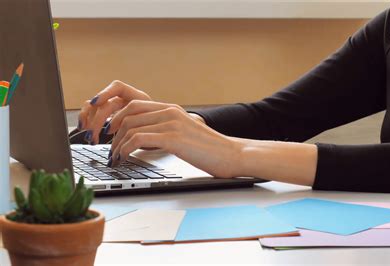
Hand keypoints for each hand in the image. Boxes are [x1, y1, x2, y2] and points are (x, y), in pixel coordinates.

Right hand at [78, 80, 151, 144]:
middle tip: (93, 136)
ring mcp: (114, 107)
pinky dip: (87, 122)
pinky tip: (86, 132)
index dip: (105, 93)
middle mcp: (124, 100)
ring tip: (89, 137)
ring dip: (89, 121)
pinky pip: (92, 115)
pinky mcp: (107, 116)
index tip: (96, 103)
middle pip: (105, 104)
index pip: (118, 87)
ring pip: (94, 108)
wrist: (161, 135)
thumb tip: (124, 141)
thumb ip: (140, 128)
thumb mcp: (153, 128)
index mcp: (137, 98)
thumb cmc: (158, 131)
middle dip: (97, 120)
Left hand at [106, 100, 240, 177]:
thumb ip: (166, 131)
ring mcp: (172, 124)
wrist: (232, 154)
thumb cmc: (210, 149)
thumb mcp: (185, 134)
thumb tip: (144, 139)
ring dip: (117, 144)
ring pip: (130, 127)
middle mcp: (170, 112)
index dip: (116, 118)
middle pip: (127, 114)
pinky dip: (125, 149)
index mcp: (172, 109)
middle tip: (109, 148)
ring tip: (115, 158)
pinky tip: (125, 158)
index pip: (133, 105)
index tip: (109, 133)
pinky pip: (138, 139)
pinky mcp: (173, 138)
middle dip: (112, 132)